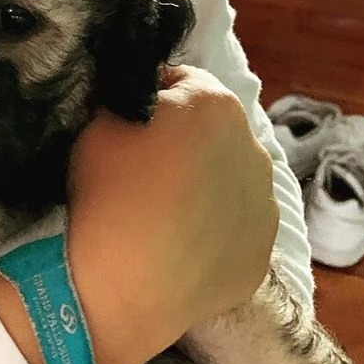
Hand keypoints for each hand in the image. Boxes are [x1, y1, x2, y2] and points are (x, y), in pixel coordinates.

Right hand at [66, 64, 275, 363]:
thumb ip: (129, 99)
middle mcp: (254, 148)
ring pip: (231, 182)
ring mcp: (264, 207)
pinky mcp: (261, 256)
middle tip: (147, 169)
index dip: (154, 97)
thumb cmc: (108, 189)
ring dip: (207, 185)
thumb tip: (140, 101)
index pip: (184, 81)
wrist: (122, 282)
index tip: (131, 123)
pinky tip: (181, 246)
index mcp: (215, 104)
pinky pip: (235, 230)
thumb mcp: (99, 120)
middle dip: (188, 142)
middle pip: (215, 132)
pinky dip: (214, 232)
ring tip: (166, 213)